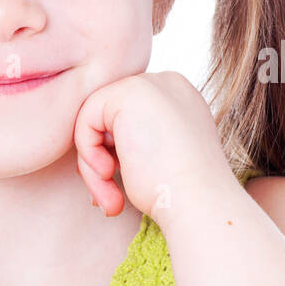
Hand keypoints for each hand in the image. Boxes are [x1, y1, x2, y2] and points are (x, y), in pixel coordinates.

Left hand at [72, 71, 233, 220]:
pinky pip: (85, 120)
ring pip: (93, 120)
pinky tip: (107, 174)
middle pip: (107, 116)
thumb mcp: (157, 158)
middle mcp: (166, 83)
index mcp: (178, 98)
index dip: (112, 153)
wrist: (199, 202)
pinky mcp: (129, 93)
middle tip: (107, 198)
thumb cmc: (179, 194)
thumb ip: (134, 141)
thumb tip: (97, 145)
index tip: (114, 185)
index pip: (124, 117)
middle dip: (98, 159)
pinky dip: (88, 153)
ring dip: (91, 165)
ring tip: (108, 198)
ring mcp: (149, 84)